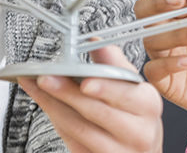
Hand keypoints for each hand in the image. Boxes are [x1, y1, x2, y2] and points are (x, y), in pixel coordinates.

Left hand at [18, 45, 162, 152]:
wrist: (140, 152)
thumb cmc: (136, 119)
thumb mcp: (134, 89)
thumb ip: (115, 65)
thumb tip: (96, 43)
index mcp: (148, 105)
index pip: (125, 94)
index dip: (104, 88)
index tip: (85, 82)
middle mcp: (138, 132)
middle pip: (98, 112)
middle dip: (67, 94)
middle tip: (46, 79)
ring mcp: (119, 152)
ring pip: (81, 130)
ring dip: (55, 108)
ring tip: (38, 89)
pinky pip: (74, 143)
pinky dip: (57, 124)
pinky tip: (47, 107)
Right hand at [136, 0, 186, 129]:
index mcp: (184, 19)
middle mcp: (169, 34)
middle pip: (147, 11)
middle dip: (160, 2)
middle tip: (181, 2)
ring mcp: (164, 56)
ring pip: (151, 38)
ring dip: (175, 33)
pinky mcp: (163, 81)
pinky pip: (153, 68)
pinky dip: (168, 63)